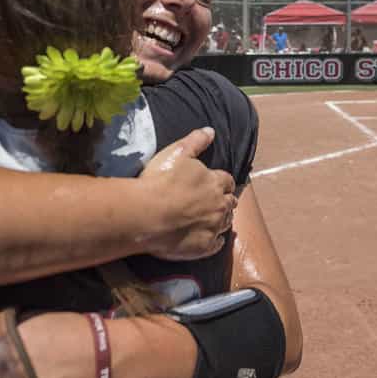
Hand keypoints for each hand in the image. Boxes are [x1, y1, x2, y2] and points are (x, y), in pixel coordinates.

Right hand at [137, 127, 236, 260]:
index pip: (227, 180)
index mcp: (214, 181)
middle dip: (225, 201)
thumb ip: (195, 141)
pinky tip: (211, 240)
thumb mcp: (176, 153)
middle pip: (230, 202)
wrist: (147, 214)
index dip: (222, 182)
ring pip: (226, 223)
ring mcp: (213, 227)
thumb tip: (211, 131)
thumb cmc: (159, 181)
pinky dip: (216, 240)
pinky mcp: (205, 246)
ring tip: (214, 220)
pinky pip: (217, 244)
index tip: (218, 184)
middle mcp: (219, 204)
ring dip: (222, 220)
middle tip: (217, 202)